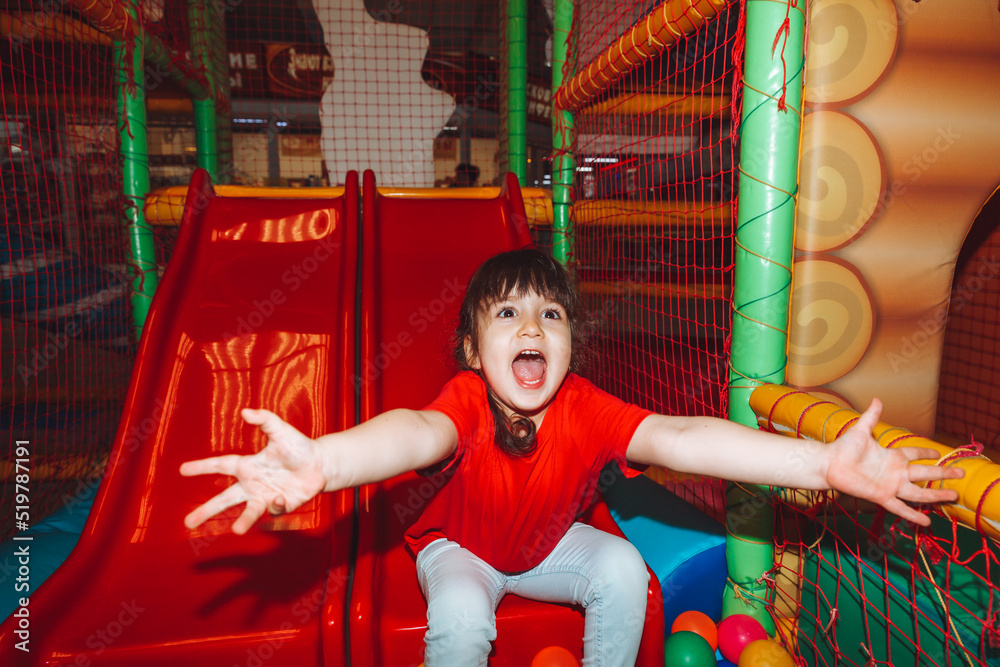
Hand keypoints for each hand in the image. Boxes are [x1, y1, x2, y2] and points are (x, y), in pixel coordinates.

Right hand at [180, 409, 327, 533]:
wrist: (320, 464)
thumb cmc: (298, 446)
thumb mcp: (280, 430)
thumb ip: (264, 420)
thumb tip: (245, 412)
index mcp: (247, 466)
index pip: (220, 466)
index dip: (201, 467)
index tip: (181, 470)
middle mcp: (252, 485)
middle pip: (225, 500)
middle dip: (206, 511)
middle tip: (187, 523)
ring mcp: (265, 497)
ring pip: (248, 512)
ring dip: (242, 521)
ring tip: (236, 530)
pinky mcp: (280, 506)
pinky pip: (274, 509)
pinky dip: (276, 505)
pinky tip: (281, 496)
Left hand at [824, 399, 963, 526]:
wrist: (829, 463)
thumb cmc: (843, 448)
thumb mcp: (861, 430)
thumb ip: (871, 416)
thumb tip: (877, 399)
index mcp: (892, 456)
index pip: (915, 454)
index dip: (927, 453)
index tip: (939, 453)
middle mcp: (895, 472)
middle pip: (925, 473)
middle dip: (943, 473)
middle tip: (961, 473)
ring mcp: (890, 485)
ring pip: (919, 492)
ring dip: (936, 495)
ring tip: (954, 495)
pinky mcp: (882, 496)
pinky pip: (900, 507)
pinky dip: (913, 515)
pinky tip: (927, 522)